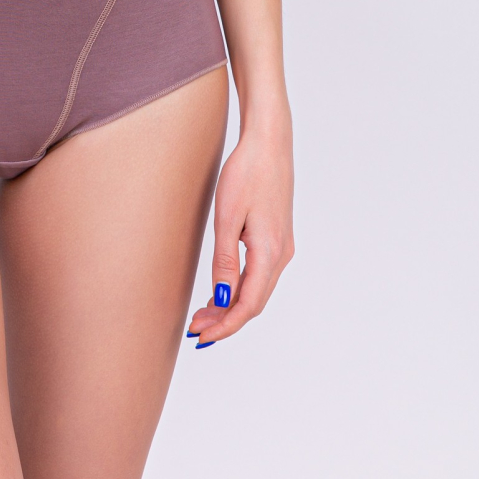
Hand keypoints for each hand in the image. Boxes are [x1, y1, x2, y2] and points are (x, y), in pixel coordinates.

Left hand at [187, 114, 293, 345]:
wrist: (269, 141)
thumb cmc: (246, 172)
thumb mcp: (228, 216)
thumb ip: (225, 261)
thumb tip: (222, 301)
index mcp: (270, 252)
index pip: (248, 305)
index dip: (225, 326)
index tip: (201, 336)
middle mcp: (281, 254)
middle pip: (254, 302)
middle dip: (225, 320)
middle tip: (195, 330)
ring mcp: (282, 246)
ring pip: (257, 289)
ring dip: (232, 306)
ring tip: (203, 315)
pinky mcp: (278, 237)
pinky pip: (260, 274)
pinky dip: (240, 288)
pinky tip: (222, 290)